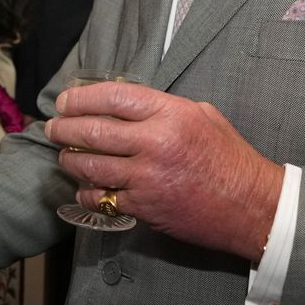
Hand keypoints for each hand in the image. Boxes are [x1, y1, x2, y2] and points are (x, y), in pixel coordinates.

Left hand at [44, 81, 283, 260]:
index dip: (80, 99)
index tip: (65, 102)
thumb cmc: (229, 158)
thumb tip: (126, 104)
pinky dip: (87, 192)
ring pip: (90, 165)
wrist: (251, 206)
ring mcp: (146, 177)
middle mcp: (154, 143)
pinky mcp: (144, 206)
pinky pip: (102, 197)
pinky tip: (84, 187)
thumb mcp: (201, 115)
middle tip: (53, 128)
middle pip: (92, 131)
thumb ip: (163, 107)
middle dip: (64, 129)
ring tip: (63, 155)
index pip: (111, 98)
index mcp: (169, 114)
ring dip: (69, 160)